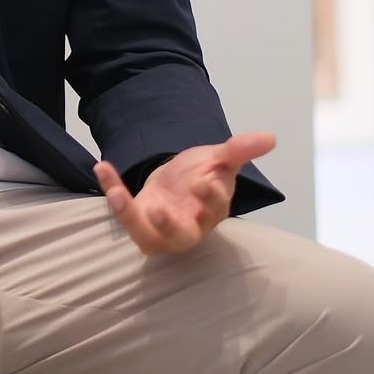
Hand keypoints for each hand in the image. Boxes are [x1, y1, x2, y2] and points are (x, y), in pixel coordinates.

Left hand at [92, 131, 275, 254]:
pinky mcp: (139, 224)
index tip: (206, 180)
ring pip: (148, 235)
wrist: (177, 183)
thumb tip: (271, 137)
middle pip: (183, 236)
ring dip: (130, 217)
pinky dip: (113, 189)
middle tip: (159, 211)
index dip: (211, 196)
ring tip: (116, 195)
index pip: (216, 206)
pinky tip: (103, 167)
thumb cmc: (201, 176)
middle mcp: (189, 224)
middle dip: (172, 227)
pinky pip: (124, 213)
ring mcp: (162, 229)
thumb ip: (240, 149)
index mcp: (213, 207)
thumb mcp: (218, 158)